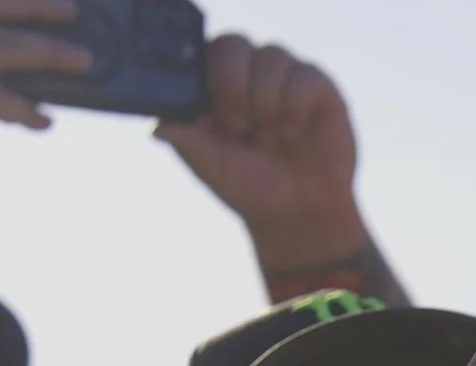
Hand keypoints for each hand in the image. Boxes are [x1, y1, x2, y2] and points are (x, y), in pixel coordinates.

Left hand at [156, 36, 366, 268]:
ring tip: (269, 140)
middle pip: (233, 43)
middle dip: (232, 86)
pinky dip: (293, 109)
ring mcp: (284, 76)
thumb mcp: (213, 167)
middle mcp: (248, 72)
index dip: (204, 74)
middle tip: (237, 128)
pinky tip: (292, 134)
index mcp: (215, 84)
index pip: (203, 52)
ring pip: (270, 57)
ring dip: (265, 104)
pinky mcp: (318, 86)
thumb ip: (188, 143)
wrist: (298, 212)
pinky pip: (303, 76)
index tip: (208, 113)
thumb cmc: (250, 185)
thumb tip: (158, 128)